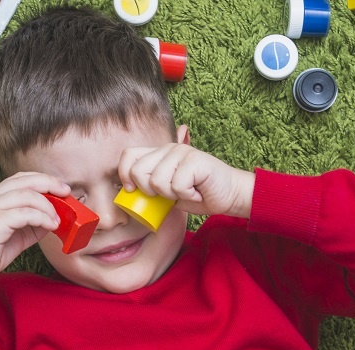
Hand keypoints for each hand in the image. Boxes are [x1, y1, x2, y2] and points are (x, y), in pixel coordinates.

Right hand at [0, 172, 69, 308]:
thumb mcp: (15, 235)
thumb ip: (32, 224)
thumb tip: (55, 218)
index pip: (20, 178)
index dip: (43, 180)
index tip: (61, 188)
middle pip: (25, 180)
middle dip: (49, 184)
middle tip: (67, 193)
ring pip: (27, 195)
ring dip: (48, 206)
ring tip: (58, 220)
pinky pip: (25, 213)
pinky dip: (42, 217)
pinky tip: (51, 226)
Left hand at [118, 140, 253, 218]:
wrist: (230, 195)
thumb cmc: (199, 195)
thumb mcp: (169, 192)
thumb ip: (151, 186)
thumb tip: (128, 189)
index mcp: (159, 154)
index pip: (128, 155)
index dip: (124, 174)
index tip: (133, 190)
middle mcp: (169, 148)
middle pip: (138, 170)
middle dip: (149, 191)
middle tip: (169, 195)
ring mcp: (182, 152)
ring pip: (157, 181)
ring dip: (171, 195)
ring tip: (187, 191)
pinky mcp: (194, 160)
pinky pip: (176, 185)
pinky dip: (187, 196)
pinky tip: (197, 191)